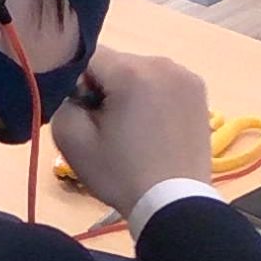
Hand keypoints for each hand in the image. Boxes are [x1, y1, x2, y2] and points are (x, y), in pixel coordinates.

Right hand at [49, 48, 211, 220]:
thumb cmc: (121, 173)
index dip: (77, 84)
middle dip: (106, 87)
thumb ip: (61, 101)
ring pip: (141, 72)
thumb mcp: (72, 140)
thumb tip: (75, 90)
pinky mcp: (199, 92)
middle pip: (117, 63)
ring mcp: (186, 76)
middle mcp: (162, 63)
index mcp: (132, 71)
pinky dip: (153, 98)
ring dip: (131, 92)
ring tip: (135, 131)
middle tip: (108, 128)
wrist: (174, 203)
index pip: (87, 57)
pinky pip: (163, 84)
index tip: (84, 114)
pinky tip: (155, 129)